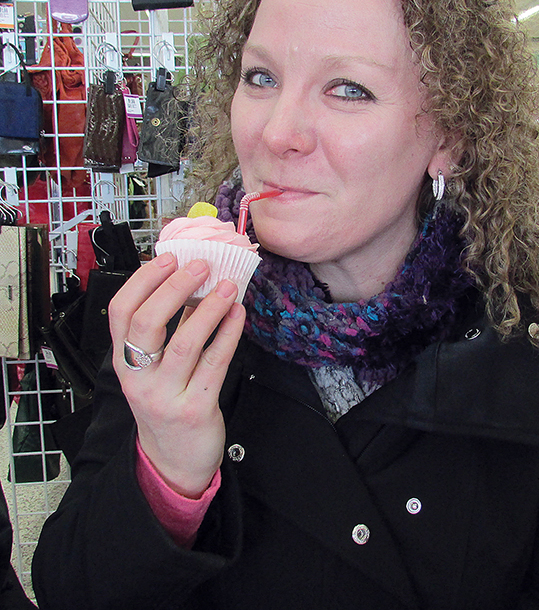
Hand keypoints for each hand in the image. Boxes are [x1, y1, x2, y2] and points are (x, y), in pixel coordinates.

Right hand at [109, 252, 245, 497]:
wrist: (174, 458)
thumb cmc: (167, 402)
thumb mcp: (155, 367)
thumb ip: (169, 327)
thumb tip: (192, 281)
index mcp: (124, 360)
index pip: (121, 312)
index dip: (143, 280)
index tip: (168, 258)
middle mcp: (138, 378)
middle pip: (147, 324)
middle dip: (174, 289)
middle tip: (200, 266)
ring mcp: (166, 395)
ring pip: (185, 343)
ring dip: (208, 309)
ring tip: (227, 286)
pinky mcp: (195, 408)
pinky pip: (215, 363)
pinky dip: (228, 334)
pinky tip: (238, 313)